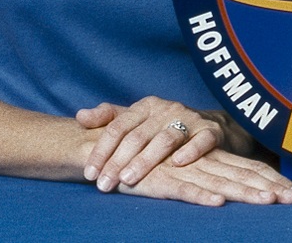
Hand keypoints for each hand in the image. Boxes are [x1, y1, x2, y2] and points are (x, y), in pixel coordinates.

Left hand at [75, 98, 225, 191]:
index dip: (102, 150)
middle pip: (138, 136)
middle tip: (104, 184)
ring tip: (128, 179)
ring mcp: (189, 119)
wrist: (206, 125)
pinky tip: (178, 164)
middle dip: (118, 162)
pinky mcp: (210, 131)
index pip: (118, 126)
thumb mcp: (136, 119)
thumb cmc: (162, 126)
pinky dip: (190, 151)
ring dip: (146, 160)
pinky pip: (201, 140)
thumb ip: (108, 118)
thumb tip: (80, 116)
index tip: (89, 173)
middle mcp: (166, 109)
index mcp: (145, 106)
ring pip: (165, 139)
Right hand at [111, 148, 291, 206]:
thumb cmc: (144, 158)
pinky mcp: (159, 180)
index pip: (247, 168)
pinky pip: (182, 189)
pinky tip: (219, 202)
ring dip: (244, 193)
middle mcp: (201, 161)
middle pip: (242, 176)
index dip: (271, 180)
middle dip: (271, 189)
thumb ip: (199, 176)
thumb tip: (226, 192)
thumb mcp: (176, 167)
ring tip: (270, 202)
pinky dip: (200, 195)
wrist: (104, 145)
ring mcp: (181, 170)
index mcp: (208, 157)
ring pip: (220, 183)